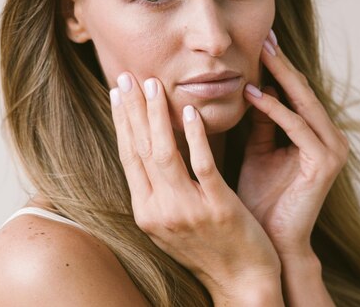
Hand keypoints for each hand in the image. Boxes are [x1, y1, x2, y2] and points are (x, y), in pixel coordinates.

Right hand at [109, 73, 282, 303]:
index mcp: (146, 211)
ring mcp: (186, 210)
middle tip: (128, 76)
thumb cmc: (208, 248)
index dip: (121, 122)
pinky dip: (194, 136)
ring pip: (164, 153)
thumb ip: (158, 189)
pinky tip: (188, 111)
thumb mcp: (171, 222)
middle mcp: (159, 211)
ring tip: (154, 84)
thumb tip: (147, 151)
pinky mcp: (217, 207)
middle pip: (140, 150)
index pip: (129, 157)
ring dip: (156, 115)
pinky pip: (202, 164)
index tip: (118, 92)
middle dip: (132, 110)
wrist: (241, 282)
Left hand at [239, 30, 348, 259]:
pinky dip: (275, 109)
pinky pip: (297, 127)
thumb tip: (252, 87)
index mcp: (314, 133)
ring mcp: (331, 149)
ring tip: (259, 54)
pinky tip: (254, 94)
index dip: (277, 66)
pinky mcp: (325, 163)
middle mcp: (329, 137)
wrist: (270, 241)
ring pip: (303, 103)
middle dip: (281, 63)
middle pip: (301, 90)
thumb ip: (261, 121)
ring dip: (280, 77)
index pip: (294, 91)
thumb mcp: (258, 150)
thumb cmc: (260, 197)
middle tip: (263, 36)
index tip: (258, 42)